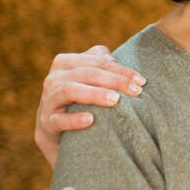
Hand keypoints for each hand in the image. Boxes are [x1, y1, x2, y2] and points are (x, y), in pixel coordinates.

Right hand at [34, 45, 145, 167]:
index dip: (121, 70)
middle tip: (136, 91)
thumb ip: (99, 64)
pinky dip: (74, 119)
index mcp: (65, 63)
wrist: (56, 132)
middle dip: (115, 81)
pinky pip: (59, 120)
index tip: (142, 81)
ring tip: (116, 100)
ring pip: (70, 90)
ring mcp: (49, 100)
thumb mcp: (89, 80)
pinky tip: (91, 120)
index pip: (97, 61)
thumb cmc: (79, 101)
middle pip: (86, 73)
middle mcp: (54, 79)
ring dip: (95, 94)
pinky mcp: (47, 123)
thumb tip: (113, 57)